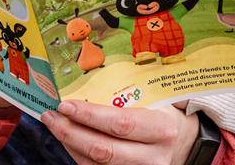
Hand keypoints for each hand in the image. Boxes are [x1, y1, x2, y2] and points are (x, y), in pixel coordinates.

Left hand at [41, 100, 199, 164]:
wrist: (183, 143)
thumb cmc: (163, 114)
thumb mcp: (155, 100)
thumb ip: (126, 93)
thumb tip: (83, 78)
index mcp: (161, 130)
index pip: (119, 125)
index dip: (89, 116)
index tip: (65, 105)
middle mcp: (153, 157)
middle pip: (104, 150)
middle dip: (71, 133)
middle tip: (51, 115)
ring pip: (96, 164)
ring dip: (70, 144)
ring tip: (54, 124)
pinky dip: (78, 155)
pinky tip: (69, 139)